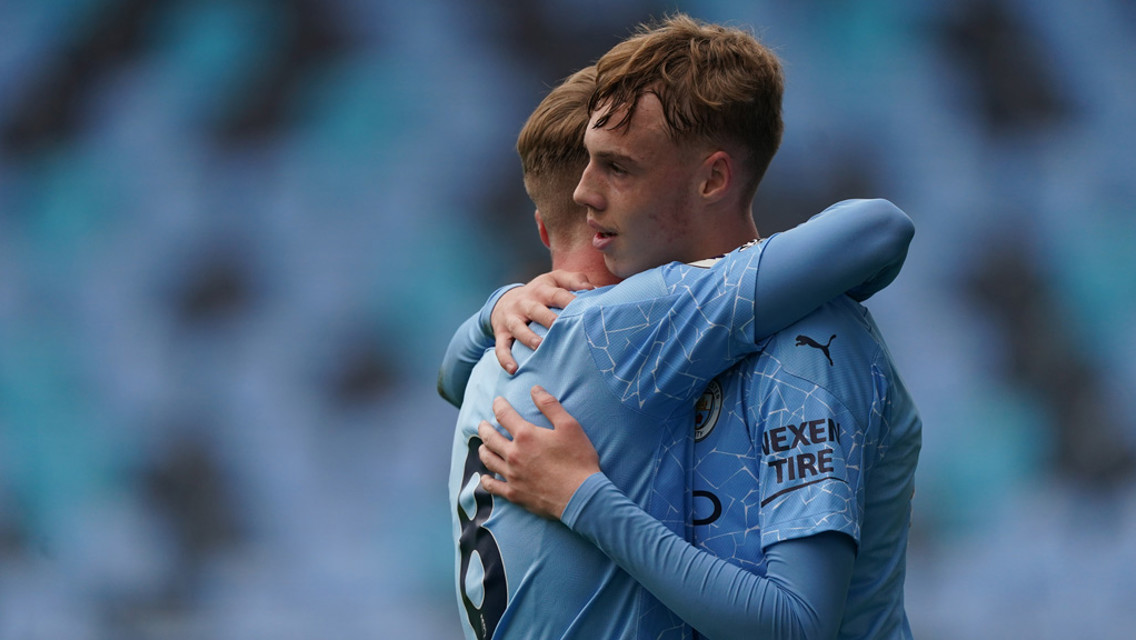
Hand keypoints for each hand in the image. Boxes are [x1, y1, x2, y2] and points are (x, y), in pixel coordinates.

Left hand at [477, 386, 599, 519]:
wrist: (581, 496)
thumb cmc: (578, 459)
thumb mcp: (569, 426)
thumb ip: (550, 405)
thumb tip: (534, 389)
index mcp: (526, 435)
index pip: (504, 415)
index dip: (499, 405)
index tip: (496, 401)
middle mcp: (514, 454)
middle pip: (490, 437)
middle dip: (484, 427)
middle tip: (482, 424)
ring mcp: (512, 475)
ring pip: (488, 460)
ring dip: (483, 450)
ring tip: (483, 446)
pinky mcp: (514, 493)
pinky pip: (493, 486)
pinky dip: (486, 481)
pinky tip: (484, 478)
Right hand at [492, 271, 592, 373]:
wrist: (504, 300)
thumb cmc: (539, 293)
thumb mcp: (555, 279)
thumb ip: (574, 280)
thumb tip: (592, 289)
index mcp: (541, 290)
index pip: (557, 294)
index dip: (569, 301)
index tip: (584, 310)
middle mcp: (525, 303)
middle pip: (536, 310)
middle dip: (548, 319)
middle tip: (561, 327)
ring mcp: (512, 318)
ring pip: (518, 328)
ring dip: (528, 337)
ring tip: (539, 346)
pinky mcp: (501, 333)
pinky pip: (501, 347)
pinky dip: (505, 358)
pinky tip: (514, 369)